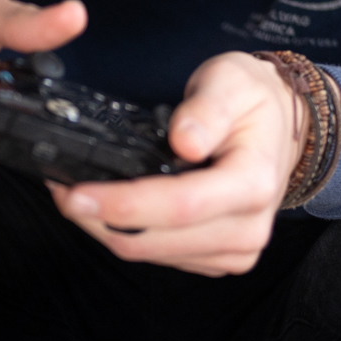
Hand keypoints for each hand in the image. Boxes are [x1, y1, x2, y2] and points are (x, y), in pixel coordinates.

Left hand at [48, 51, 309, 276]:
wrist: (280, 126)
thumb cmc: (252, 100)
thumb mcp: (232, 81)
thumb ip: (207, 108)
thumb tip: (185, 141)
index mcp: (254, 183)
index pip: (181, 206)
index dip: (123, 204)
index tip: (76, 192)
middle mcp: (248, 228)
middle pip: (155, 240)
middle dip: (97, 219)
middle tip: (60, 189)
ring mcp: (235, 250)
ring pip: (148, 254)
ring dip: (105, 229)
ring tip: (77, 194)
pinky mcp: (219, 259)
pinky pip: (158, 257)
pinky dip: (126, 234)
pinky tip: (110, 209)